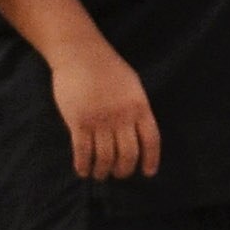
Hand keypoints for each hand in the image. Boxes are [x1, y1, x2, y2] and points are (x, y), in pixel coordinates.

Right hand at [50, 41, 161, 178]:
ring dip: (103, 171)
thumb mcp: (133, 86)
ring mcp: (100, 120)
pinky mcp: (79, 121)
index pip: (151, 141)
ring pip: (105, 157)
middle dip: (124, 170)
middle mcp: (122, 117)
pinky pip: (83, 151)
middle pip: (128, 154)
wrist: (81, 54)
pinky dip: (84, 165)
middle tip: (118, 174)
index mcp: (140, 107)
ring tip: (100, 175)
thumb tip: (138, 132)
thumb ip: (137, 108)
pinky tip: (83, 171)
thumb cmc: (108, 68)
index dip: (150, 160)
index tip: (147, 173)